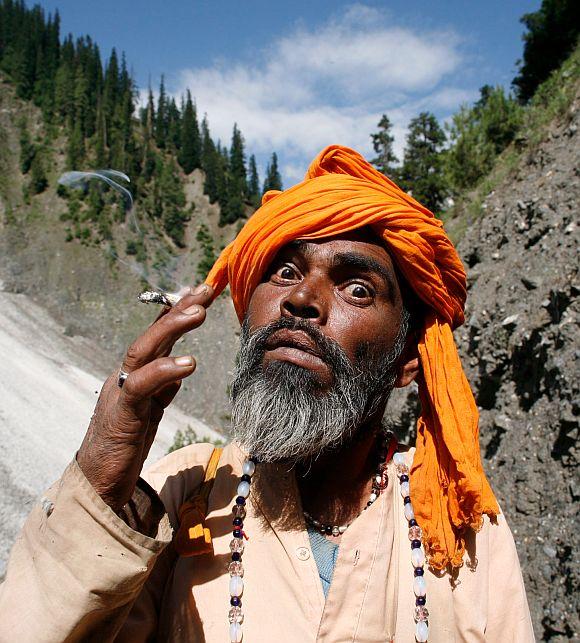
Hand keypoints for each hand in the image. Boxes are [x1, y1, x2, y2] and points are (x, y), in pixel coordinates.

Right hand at [77, 284, 213, 511]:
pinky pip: (141, 385)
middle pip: (152, 334)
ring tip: (199, 312)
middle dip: (179, 308)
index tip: (203, 291)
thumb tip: (179, 371)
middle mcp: (125, 375)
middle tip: (205, 289)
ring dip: (171, 327)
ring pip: (144, 349)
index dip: (178, 310)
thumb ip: (161, 388)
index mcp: (135, 373)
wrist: (97, 481)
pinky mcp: (122, 412)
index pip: (158, 335)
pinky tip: (188, 362)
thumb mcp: (149, 411)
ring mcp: (121, 391)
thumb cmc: (124, 444)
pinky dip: (164, 370)